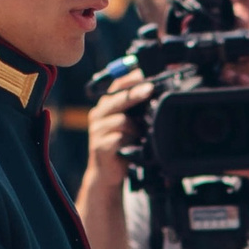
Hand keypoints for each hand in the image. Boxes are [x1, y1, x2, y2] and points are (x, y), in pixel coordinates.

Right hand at [83, 69, 149, 194]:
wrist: (107, 172)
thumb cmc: (120, 146)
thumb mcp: (127, 124)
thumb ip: (134, 109)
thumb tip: (151, 90)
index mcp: (105, 107)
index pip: (116, 86)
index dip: (129, 80)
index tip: (143, 75)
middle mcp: (98, 116)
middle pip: (117, 99)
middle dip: (135, 93)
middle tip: (150, 89)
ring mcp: (97, 131)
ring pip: (121, 120)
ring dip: (135, 127)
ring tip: (139, 135)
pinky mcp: (100, 146)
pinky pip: (118, 138)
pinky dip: (129, 141)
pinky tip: (133, 145)